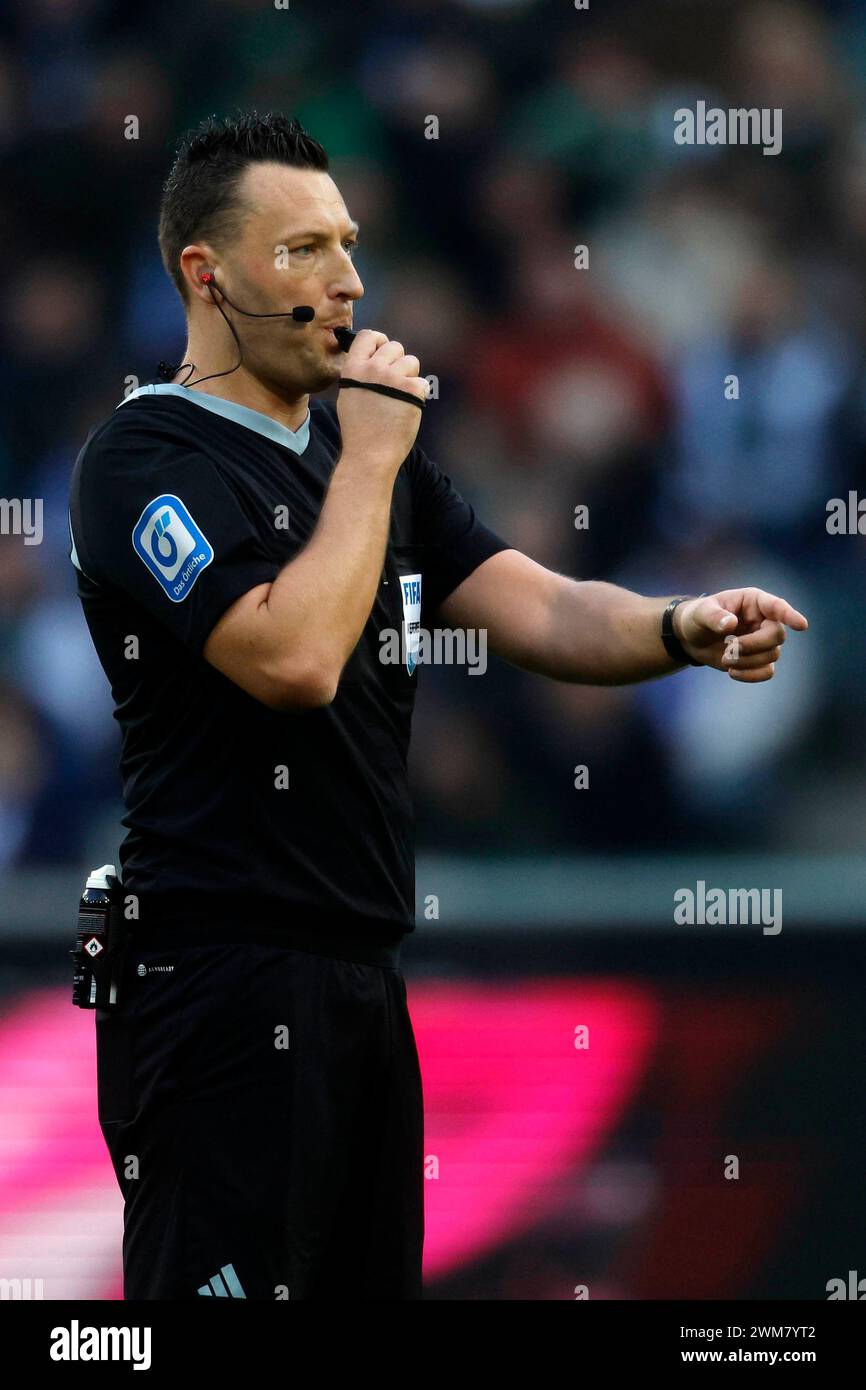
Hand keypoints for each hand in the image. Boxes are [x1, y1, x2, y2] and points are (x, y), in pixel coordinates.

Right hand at [336, 328, 427, 469]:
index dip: (378, 341)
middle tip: (394, 385)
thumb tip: (375, 357)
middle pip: (395, 346)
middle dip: (397, 362)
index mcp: (354, 368)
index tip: (382, 352)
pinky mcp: (412, 389)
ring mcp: (393, 378)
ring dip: (409, 377)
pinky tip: (408, 409)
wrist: (370, 454)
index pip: (368, 335)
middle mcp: (373, 368)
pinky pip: (422, 382)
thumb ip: (361, 373)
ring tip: (400, 399)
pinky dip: (419, 395)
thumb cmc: (359, 430)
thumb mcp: (349, 395)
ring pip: (411, 361)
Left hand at [673, 588, 808, 681]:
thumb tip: (730, 623)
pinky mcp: (758, 659)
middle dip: (754, 645)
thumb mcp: (700, 613)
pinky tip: (732, 672)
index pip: (777, 607)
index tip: (801, 626)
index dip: (790, 615)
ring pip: (772, 655)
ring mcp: (763, 641)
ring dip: (748, 661)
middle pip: (776, 635)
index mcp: (754, 602)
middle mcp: (764, 620)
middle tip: (729, 648)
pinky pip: (767, 671)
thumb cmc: (698, 617)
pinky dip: (751, 675)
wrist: (691, 638)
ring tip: (724, 659)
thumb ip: (714, 616)